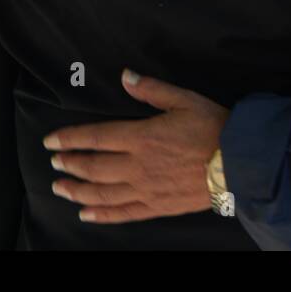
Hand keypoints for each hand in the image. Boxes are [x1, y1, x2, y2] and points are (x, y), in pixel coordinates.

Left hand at [45, 70, 230, 222]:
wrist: (239, 163)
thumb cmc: (214, 128)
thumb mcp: (185, 99)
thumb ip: (152, 90)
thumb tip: (126, 76)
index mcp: (142, 137)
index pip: (96, 138)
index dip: (70, 139)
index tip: (51, 141)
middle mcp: (137, 166)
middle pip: (93, 168)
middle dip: (69, 165)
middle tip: (54, 164)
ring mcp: (145, 189)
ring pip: (102, 193)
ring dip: (77, 191)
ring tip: (60, 188)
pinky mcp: (157, 206)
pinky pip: (123, 214)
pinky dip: (102, 215)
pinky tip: (86, 214)